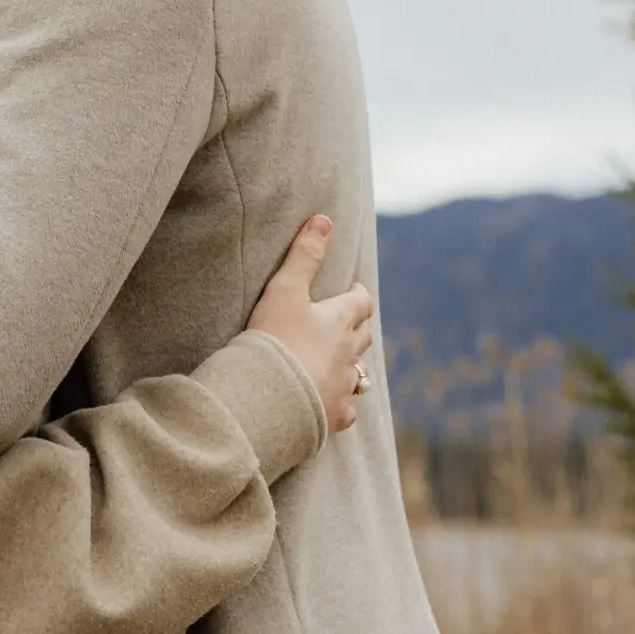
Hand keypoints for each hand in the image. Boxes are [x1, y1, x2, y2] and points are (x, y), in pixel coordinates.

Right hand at [248, 216, 374, 434]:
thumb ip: (304, 255)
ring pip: (358, 373)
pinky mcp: (335, 414)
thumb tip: (323, 219)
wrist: (271, 395)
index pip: (360, 301)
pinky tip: (331, 403)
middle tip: (344, 323)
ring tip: (338, 363)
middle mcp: (350, 353)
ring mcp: (345, 385)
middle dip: (356, 327)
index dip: (357, 294)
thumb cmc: (276, 338)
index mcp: (341, 320)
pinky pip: (346, 408)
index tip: (351, 291)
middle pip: (363, 336)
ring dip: (350, 365)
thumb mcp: (285, 289)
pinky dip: (341, 402)